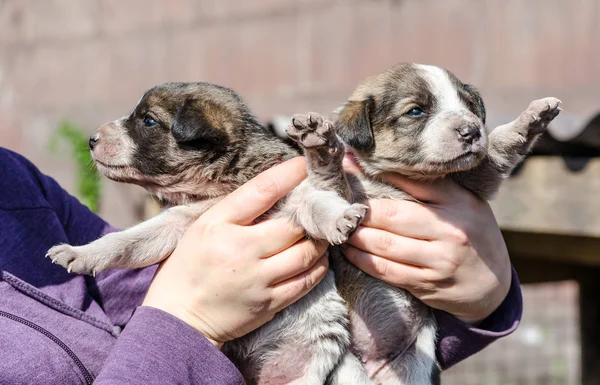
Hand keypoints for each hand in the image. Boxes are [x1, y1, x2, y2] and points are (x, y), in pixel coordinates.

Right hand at [143, 157, 328, 346]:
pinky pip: (307, 280)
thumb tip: (275, 190)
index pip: (262, 191)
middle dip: (310, 213)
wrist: (179, 318)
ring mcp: (257, 279)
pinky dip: (318, 266)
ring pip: (307, 252)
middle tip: (317, 206)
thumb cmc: (188, 267)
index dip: (288, 174)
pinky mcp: (269, 303)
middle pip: (292, 224)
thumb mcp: (202, 228)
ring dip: (318, 240)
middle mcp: (240, 250)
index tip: (305, 164)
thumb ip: (235, 210)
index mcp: (218, 225)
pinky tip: (316, 258)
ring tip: (318, 233)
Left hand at [342, 158, 511, 324]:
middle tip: (338, 204)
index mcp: (459, 203)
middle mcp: (450, 232)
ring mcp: (439, 262)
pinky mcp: (428, 286)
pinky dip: (363, 260)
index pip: (413, 183)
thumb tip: (376, 164)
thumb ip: (425, 186)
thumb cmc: (470, 233)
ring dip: (356, 237)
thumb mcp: (461, 203)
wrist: (494, 286)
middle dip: (360, 211)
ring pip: (385, 246)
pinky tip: (349, 251)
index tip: (348, 166)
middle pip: (393, 217)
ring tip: (340, 227)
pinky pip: (387, 271)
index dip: (376, 174)